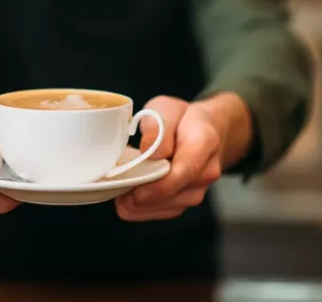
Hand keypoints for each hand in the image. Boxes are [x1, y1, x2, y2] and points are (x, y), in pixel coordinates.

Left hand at [115, 93, 250, 221]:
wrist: (203, 131)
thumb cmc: (181, 119)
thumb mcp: (166, 108)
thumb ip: (157, 127)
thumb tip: (148, 152)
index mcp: (205, 142)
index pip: (185, 171)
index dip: (159, 185)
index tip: (134, 190)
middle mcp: (206, 172)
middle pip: (172, 195)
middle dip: (140, 194)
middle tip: (114, 183)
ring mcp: (197, 191)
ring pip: (162, 208)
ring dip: (137, 202)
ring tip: (119, 184)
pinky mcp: (183, 203)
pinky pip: (158, 213)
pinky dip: (138, 207)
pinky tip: (126, 192)